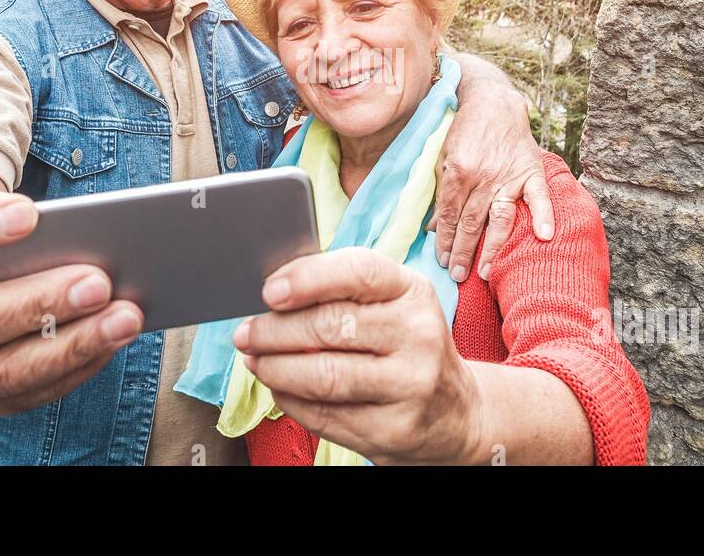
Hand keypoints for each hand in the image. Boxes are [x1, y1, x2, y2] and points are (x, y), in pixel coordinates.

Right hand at [0, 187, 143, 415]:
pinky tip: (112, 344)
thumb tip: (87, 235)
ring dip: (72, 347)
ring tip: (125, 319)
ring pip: (2, 372)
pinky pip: (25, 395)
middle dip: (41, 304)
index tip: (30, 213)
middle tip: (100, 282)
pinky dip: (75, 369)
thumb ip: (14, 221)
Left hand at [232, 248, 485, 464]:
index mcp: (413, 293)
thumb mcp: (394, 305)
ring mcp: (410, 386)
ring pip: (323, 376)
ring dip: (275, 368)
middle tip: (247, 332)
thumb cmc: (408, 347)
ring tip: (255, 360)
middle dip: (275, 331)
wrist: (456, 414)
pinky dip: (290, 400)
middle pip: (331, 327)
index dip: (308, 279)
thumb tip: (274, 292)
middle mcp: (419, 336)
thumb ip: (343, 293)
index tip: (269, 291)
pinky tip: (280, 388)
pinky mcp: (394, 430)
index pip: (359, 272)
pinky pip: (325, 415)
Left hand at [434, 55, 554, 281]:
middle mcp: (483, 176)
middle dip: (461, 252)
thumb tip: (433, 225)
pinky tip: (544, 236)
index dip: (443, 240)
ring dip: (492, 247)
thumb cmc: (463, 128)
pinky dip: (543, 215)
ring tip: (486, 271)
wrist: (492, 99)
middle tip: (457, 276)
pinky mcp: (530, 169)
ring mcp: (508, 174)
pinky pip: (539, 196)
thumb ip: (439, 190)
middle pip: (470, 222)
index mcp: (457, 171)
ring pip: (499, 218)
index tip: (440, 259)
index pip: (447, 215)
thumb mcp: (442, 155)